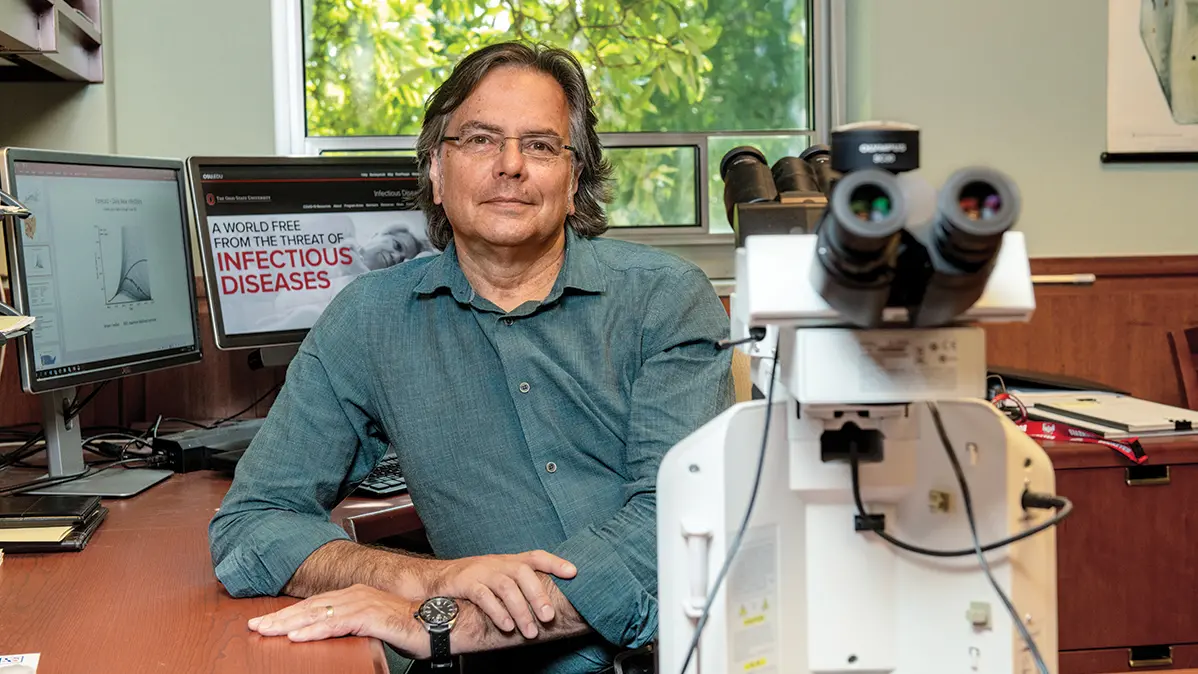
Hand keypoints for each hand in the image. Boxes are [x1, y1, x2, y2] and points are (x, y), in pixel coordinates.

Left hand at [247, 584, 429, 658]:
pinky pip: (335, 623)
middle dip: (280, 616)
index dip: (290, 613)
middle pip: (310, 606)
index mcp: (356, 595)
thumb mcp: (375, 625)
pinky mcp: (369, 616)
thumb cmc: (413, 627)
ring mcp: (362, 603)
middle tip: (255, 625)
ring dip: (289, 622)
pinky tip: (296, 635)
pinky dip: (314, 629)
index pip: (315, 605)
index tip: (268, 622)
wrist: (439, 622)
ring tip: (266, 631)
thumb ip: (354, 625)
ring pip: (317, 613)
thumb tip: (336, 634)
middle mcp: (356, 595)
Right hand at [431, 550, 575, 638]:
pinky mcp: (465, 583)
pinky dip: (497, 612)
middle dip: (538, 595)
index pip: (536, 556)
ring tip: (530, 631)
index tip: (574, 572)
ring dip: (520, 610)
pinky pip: (483, 596)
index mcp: (510, 561)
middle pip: (523, 572)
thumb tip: (548, 607)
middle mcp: (498, 563)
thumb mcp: (500, 578)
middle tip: (549, 617)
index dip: (555, 562)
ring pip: (505, 586)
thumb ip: (520, 587)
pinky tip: (507, 626)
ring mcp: (481, 571)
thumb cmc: (475, 581)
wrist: (438, 579)